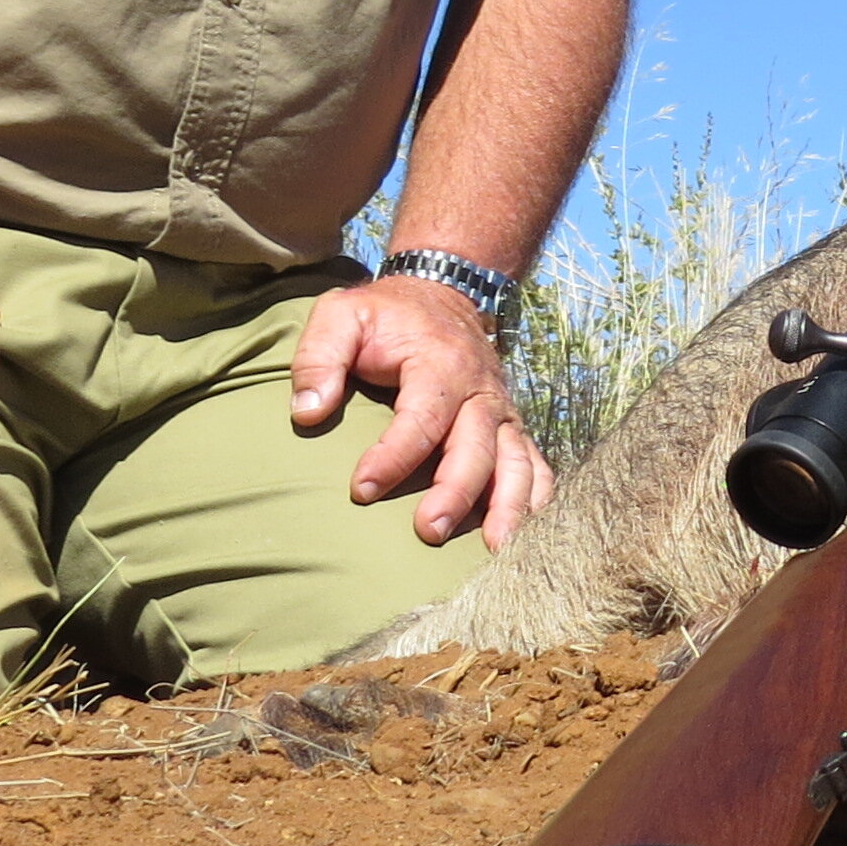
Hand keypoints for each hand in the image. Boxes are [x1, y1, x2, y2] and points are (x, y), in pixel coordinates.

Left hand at [286, 275, 550, 547]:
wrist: (442, 295)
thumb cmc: (383, 316)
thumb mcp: (341, 316)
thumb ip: (320, 359)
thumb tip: (308, 413)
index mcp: (439, 364)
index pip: (422, 417)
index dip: (393, 456)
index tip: (360, 489)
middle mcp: (480, 390)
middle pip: (476, 447)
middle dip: (455, 491)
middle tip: (426, 531)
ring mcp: (502, 411)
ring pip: (515, 461)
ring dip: (509, 506)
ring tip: (495, 550)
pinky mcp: (511, 427)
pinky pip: (535, 464)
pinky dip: (537, 500)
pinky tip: (527, 536)